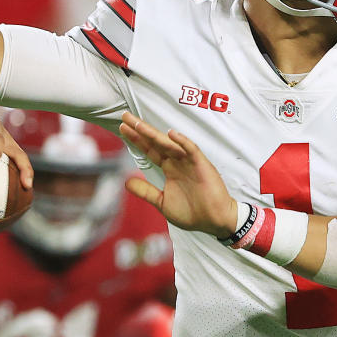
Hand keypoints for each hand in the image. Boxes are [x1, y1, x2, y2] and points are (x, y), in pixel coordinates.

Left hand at [119, 112, 236, 237]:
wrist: (214, 221)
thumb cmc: (192, 213)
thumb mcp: (163, 202)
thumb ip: (146, 191)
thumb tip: (126, 181)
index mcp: (169, 169)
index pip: (150, 150)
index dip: (136, 140)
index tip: (123, 128)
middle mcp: (177, 162)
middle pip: (156, 142)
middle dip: (141, 129)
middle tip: (125, 116)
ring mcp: (189, 162)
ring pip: (169, 144)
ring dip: (154, 134)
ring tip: (139, 125)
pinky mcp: (201, 165)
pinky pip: (191, 150)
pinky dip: (182, 141)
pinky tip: (171, 134)